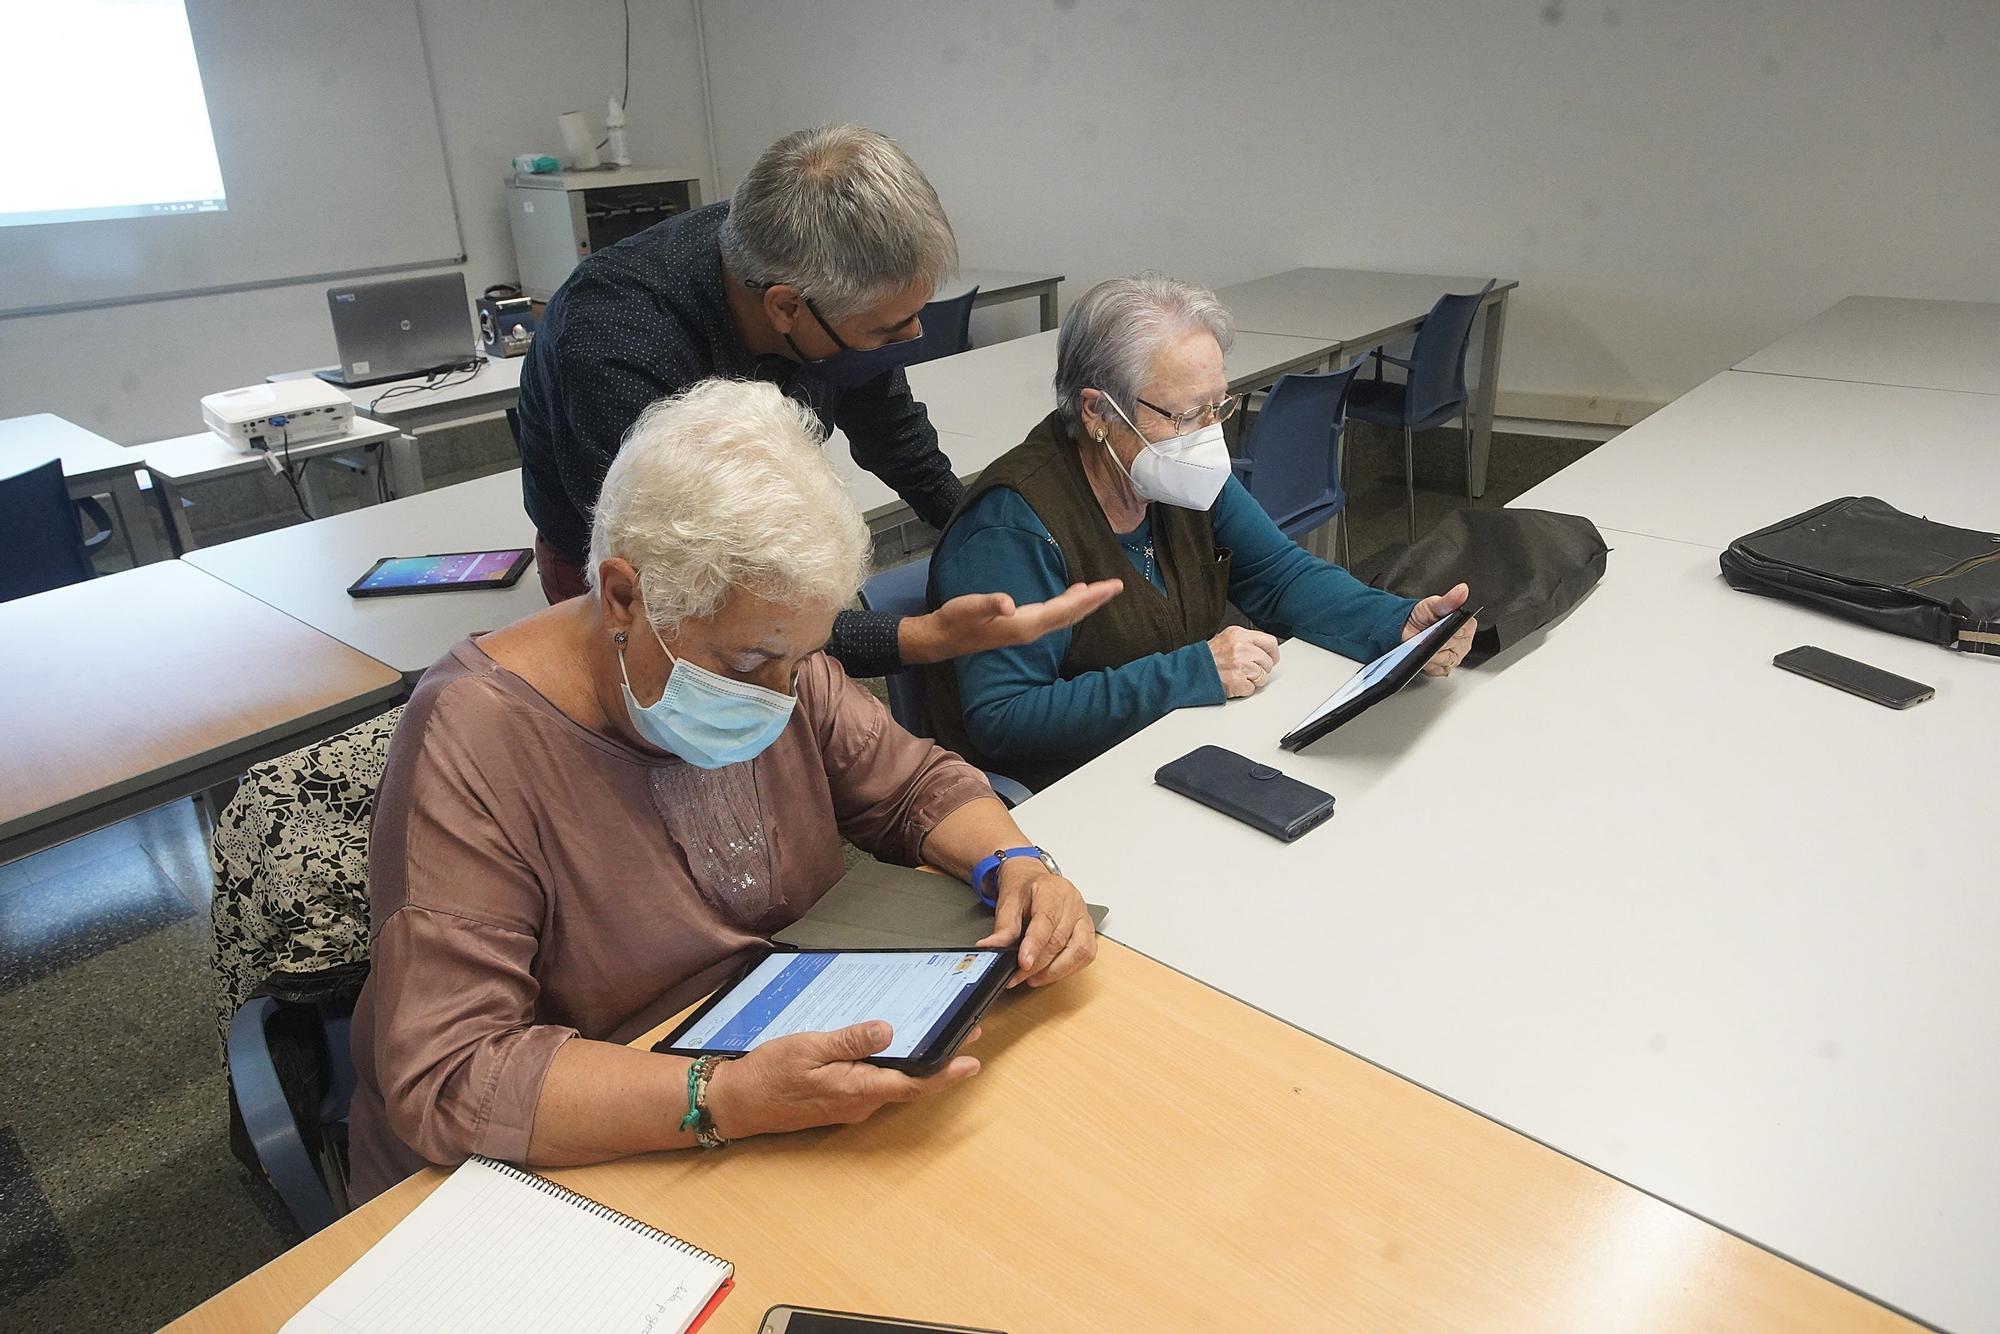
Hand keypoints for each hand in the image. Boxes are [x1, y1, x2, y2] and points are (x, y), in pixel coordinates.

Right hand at [703, 1022, 979, 1138]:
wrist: (737, 1103)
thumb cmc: (768, 1074)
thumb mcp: (809, 1047)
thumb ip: (850, 1040)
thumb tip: (888, 1030)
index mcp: (856, 1089)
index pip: (913, 1084)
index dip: (946, 1074)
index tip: (972, 1061)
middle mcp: (860, 1103)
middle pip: (910, 1084)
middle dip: (940, 1062)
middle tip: (966, 1034)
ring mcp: (850, 1105)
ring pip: (893, 1084)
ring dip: (918, 1064)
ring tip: (938, 1036)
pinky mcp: (839, 1101)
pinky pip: (874, 1084)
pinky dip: (892, 1067)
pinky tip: (893, 1047)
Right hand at [898, 580, 1123, 665]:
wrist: (943, 639)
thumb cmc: (955, 620)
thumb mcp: (969, 608)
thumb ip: (989, 604)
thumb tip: (1008, 603)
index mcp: (1025, 624)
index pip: (1065, 609)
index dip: (1089, 598)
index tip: (1110, 586)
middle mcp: (1032, 630)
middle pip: (1071, 615)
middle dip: (1095, 601)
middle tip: (1117, 586)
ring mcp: (1028, 631)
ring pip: (1065, 616)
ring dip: (1085, 603)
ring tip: (1102, 590)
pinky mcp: (1022, 627)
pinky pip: (1055, 616)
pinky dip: (1069, 605)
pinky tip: (1073, 596)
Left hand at [977, 860, 1097, 987]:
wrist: (1032, 877)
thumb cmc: (1023, 888)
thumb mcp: (1008, 902)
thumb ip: (1003, 927)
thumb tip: (992, 947)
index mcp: (1052, 890)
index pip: (1047, 921)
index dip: (1035, 945)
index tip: (1023, 963)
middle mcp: (1073, 903)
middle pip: (1060, 940)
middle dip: (1038, 964)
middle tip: (1017, 977)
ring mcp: (1084, 916)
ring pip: (1079, 951)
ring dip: (1056, 970)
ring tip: (1033, 978)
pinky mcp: (1088, 930)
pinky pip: (1086, 955)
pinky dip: (1068, 968)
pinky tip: (1050, 972)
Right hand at [1207, 625, 1279, 697]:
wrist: (1187, 672)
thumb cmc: (1205, 658)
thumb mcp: (1225, 639)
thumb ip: (1246, 642)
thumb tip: (1264, 651)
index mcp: (1238, 634)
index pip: (1269, 642)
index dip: (1272, 654)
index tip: (1271, 659)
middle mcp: (1241, 647)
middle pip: (1267, 662)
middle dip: (1260, 669)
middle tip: (1246, 671)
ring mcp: (1240, 664)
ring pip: (1262, 676)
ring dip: (1252, 680)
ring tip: (1237, 676)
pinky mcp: (1237, 681)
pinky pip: (1251, 688)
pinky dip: (1243, 689)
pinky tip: (1232, 683)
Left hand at [1402, 582, 1476, 675]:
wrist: (1405, 627)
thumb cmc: (1422, 615)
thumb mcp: (1433, 604)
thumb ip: (1448, 600)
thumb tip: (1462, 590)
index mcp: (1466, 626)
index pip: (1460, 634)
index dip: (1445, 633)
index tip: (1435, 630)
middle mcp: (1463, 643)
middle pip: (1451, 650)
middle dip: (1435, 645)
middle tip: (1425, 637)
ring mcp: (1454, 656)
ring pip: (1444, 662)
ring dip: (1430, 655)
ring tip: (1423, 645)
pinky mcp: (1444, 668)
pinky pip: (1438, 671)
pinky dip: (1428, 665)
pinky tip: (1423, 655)